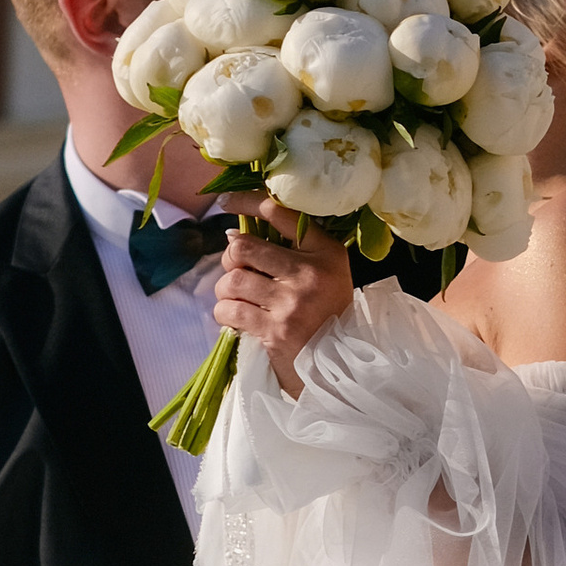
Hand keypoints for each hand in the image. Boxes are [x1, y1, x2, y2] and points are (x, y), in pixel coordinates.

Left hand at [212, 209, 359, 392]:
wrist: (340, 363)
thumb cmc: (328, 314)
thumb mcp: (327, 273)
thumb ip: (294, 250)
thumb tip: (234, 236)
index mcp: (325, 252)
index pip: (279, 213)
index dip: (246, 201)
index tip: (227, 202)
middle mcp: (309, 273)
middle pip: (243, 247)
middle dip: (230, 259)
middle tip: (237, 270)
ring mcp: (291, 303)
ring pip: (232, 280)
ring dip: (226, 290)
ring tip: (238, 299)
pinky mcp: (274, 330)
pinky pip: (230, 310)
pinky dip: (226, 312)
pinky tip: (237, 318)